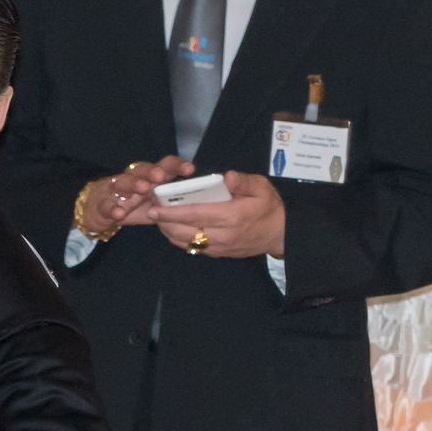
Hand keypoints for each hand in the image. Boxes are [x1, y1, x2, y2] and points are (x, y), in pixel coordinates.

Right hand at [80, 155, 195, 235]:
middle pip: (142, 168)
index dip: (176, 165)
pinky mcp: (101, 203)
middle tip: (160, 176)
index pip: (164, 166)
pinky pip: (106, 204)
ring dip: (133, 184)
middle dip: (152, 171)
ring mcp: (115, 190)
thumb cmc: (131, 205)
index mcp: (149, 178)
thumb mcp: (153, 204)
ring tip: (142, 189)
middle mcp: (132, 178)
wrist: (97, 210)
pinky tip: (118, 213)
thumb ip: (171, 203)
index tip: (190, 169)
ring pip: (123, 181)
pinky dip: (112, 208)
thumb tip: (200, 207)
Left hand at [149, 170, 287, 257]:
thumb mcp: (262, 187)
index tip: (156, 208)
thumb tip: (227, 176)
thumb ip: (243, 181)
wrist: (280, 234)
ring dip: (169, 232)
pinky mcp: (218, 254)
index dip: (173, 212)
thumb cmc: (269, 207)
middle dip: (165, 222)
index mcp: (232, 216)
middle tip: (151, 212)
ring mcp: (220, 247)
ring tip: (159, 219)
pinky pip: (193, 248)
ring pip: (186, 242)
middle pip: (185, 231)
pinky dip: (179, 239)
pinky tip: (172, 229)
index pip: (196, 214)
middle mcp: (223, 235)